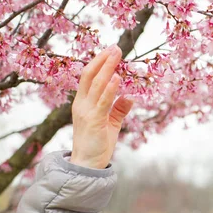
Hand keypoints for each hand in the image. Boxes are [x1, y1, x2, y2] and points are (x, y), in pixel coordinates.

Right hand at [70, 45, 133, 168]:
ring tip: (117, 54)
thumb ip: (119, 109)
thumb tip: (131, 95)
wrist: (87, 165)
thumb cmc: (98, 144)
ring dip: (107, 68)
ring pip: (96, 84)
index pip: (88, 78)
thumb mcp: (111, 123)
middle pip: (90, 75)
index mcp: (83, 103)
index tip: (110, 51)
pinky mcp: (94, 120)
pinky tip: (117, 77)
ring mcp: (86, 111)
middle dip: (102, 60)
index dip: (98, 63)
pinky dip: (110, 88)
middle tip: (115, 47)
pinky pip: (102, 101)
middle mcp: (81, 104)